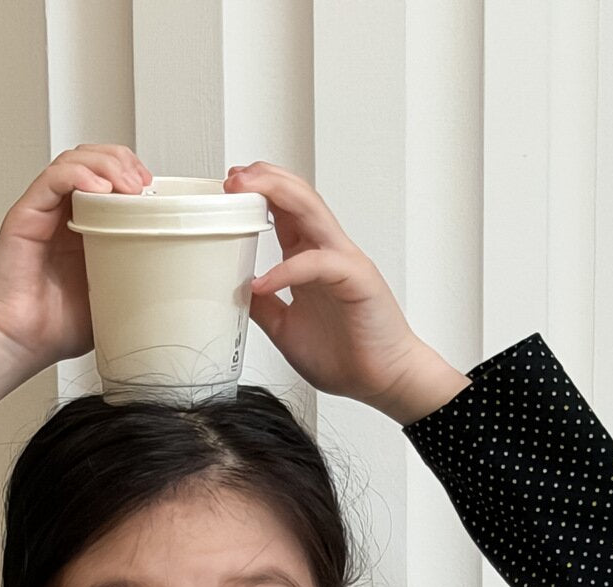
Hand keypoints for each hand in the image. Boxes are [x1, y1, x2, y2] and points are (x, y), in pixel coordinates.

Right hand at [0, 145, 151, 374]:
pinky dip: (78, 174)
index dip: (133, 174)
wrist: (19, 343)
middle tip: (145, 183)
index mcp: (84, 229)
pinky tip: (99, 188)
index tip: (157, 192)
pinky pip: (52, 179)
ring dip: (106, 163)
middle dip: (124, 161)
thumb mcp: (114, 302)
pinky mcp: (25, 214)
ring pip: (74, 160)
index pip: (108, 179)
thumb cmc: (55, 328)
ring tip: (128, 184)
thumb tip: (177, 287)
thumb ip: (137, 284)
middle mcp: (62, 214)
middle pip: (93, 160)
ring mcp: (44, 211)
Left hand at [224, 161, 427, 410]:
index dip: (258, 191)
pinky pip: (317, 264)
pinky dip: (286, 270)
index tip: (228, 187)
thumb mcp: (286, 329)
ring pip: (311, 210)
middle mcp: (328, 252)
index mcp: (311, 259)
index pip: (285, 209)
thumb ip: (264, 307)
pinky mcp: (357, 280)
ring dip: (276, 194)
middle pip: (297, 196)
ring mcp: (344, 262)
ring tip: (243, 192)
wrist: (384, 381)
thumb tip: (235, 291)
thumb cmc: (347, 356)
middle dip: (264, 178)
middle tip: (231, 178)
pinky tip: (262, 282)